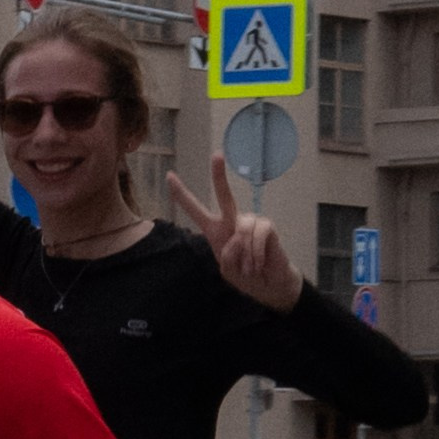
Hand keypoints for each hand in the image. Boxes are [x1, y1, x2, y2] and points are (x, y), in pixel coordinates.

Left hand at [167, 156, 301, 313]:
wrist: (268, 283)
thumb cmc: (245, 275)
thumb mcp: (228, 270)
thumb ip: (227, 255)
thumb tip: (238, 235)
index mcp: (215, 230)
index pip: (195, 210)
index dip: (182, 195)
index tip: (169, 176)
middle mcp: (232, 221)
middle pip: (225, 196)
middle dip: (219, 176)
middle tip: (217, 155)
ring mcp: (250, 221)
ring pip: (242, 232)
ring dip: (245, 257)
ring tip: (250, 268)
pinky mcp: (266, 226)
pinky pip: (257, 236)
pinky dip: (256, 254)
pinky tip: (259, 263)